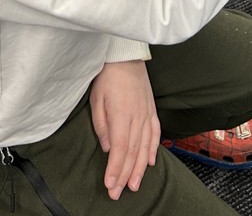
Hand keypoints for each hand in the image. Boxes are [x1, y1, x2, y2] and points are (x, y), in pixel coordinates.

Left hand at [90, 60, 159, 200]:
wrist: (126, 57)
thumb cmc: (107, 77)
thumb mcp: (97, 99)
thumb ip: (102, 125)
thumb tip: (108, 148)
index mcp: (121, 115)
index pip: (120, 148)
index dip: (116, 169)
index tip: (110, 185)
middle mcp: (137, 117)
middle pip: (133, 152)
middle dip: (125, 175)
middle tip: (118, 193)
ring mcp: (147, 114)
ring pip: (145, 147)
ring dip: (139, 169)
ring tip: (134, 185)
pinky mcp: (151, 110)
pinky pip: (155, 133)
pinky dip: (154, 149)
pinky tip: (151, 163)